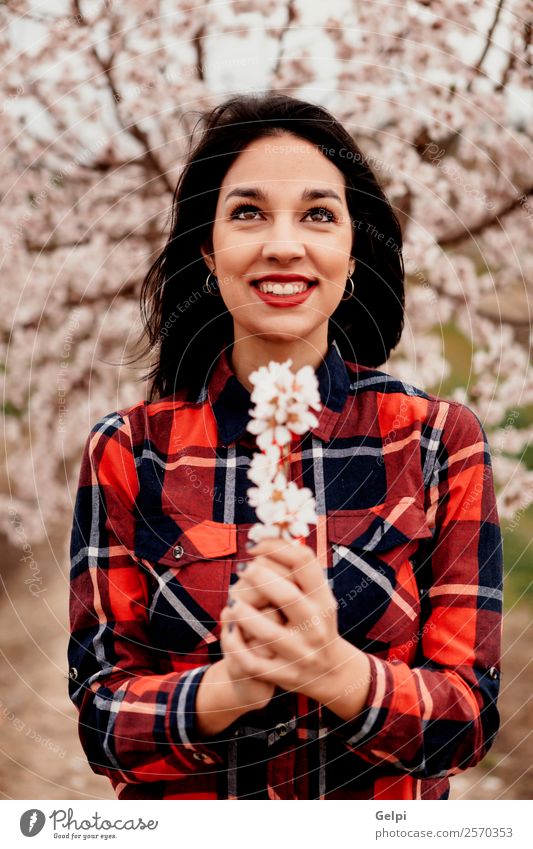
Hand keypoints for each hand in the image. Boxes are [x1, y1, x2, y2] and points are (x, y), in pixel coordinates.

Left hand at [220, 538, 344, 699]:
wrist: (330, 672)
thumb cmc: (314, 622)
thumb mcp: (316, 596)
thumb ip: (298, 571)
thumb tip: (269, 535)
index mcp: (323, 600)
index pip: (303, 563)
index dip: (275, 547)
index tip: (254, 546)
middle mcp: (315, 626)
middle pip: (286, 595)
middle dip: (258, 577)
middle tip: (242, 570)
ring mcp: (301, 653)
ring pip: (266, 631)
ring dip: (242, 612)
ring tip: (232, 602)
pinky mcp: (285, 675)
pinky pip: (252, 662)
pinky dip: (235, 645)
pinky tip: (229, 630)